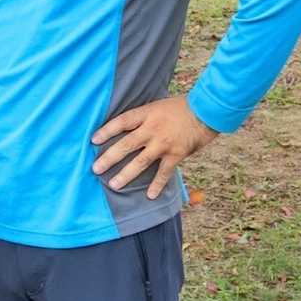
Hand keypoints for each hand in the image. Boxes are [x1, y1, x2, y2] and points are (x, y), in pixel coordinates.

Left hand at [92, 96, 217, 198]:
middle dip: (109, 157)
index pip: (121, 122)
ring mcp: (164, 143)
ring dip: (126, 174)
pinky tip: (150, 195)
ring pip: (140, 161)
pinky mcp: (176, 154)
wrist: (207, 110)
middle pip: (126, 144)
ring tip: (114, 184)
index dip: (106, 131)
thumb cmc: (181, 107)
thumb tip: (127, 129)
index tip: (93, 140)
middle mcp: (152, 129)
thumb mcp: (158, 105)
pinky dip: (157, 184)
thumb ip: (144, 117)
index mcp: (147, 114)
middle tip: (95, 168)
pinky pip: (164, 172)